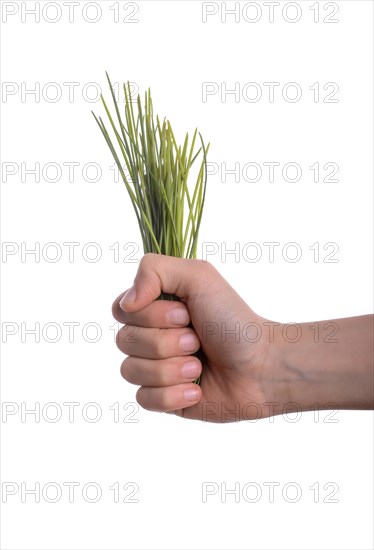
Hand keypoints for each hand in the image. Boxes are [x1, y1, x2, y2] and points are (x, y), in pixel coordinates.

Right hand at [112, 253, 274, 421]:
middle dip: (167, 342)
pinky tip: (198, 389)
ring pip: (130, 371)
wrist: (262, 367)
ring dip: (172, 368)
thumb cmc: (233, 320)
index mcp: (155, 307)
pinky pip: (144, 399)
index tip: (185, 314)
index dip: (151, 315)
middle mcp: (151, 336)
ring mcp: (155, 369)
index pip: (122, 310)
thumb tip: (126, 303)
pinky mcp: (163, 399)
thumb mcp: (199, 276)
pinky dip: (174, 394)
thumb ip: (154, 270)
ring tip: (200, 366)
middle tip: (197, 341)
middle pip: (124, 341)